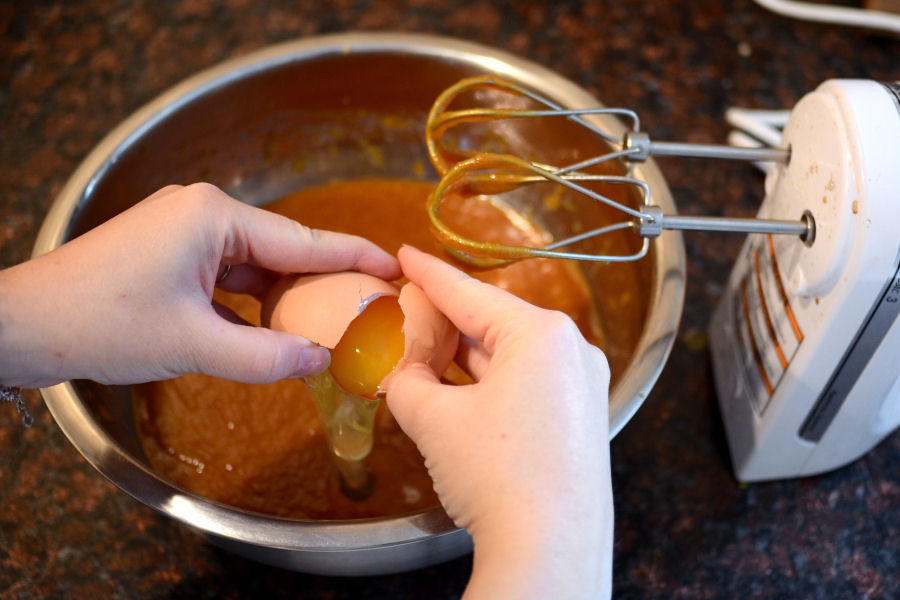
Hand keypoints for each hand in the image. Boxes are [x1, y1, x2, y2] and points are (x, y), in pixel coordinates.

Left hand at [0, 183, 399, 386]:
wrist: (22, 325)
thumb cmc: (101, 325)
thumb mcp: (194, 344)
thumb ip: (266, 355)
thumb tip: (322, 361)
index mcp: (214, 216)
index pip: (304, 240)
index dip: (355, 256)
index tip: (396, 265)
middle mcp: (203, 211)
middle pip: (284, 247)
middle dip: (326, 278)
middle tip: (373, 301)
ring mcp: (185, 228)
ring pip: (257, 262)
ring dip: (289, 291)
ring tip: (336, 317)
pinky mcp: (171, 250)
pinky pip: (229, 272)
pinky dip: (254, 298)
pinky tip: (278, 322)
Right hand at [385, 246, 612, 599]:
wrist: (549, 550)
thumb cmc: (500, 476)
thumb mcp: (435, 420)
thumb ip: (407, 382)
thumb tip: (400, 372)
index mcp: (542, 335)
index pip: (471, 294)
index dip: (429, 275)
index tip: (406, 255)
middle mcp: (573, 352)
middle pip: (494, 324)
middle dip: (447, 321)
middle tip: (408, 311)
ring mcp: (583, 388)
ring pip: (511, 358)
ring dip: (466, 359)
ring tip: (424, 354)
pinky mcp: (581, 421)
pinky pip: (529, 386)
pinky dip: (491, 385)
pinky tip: (458, 393)